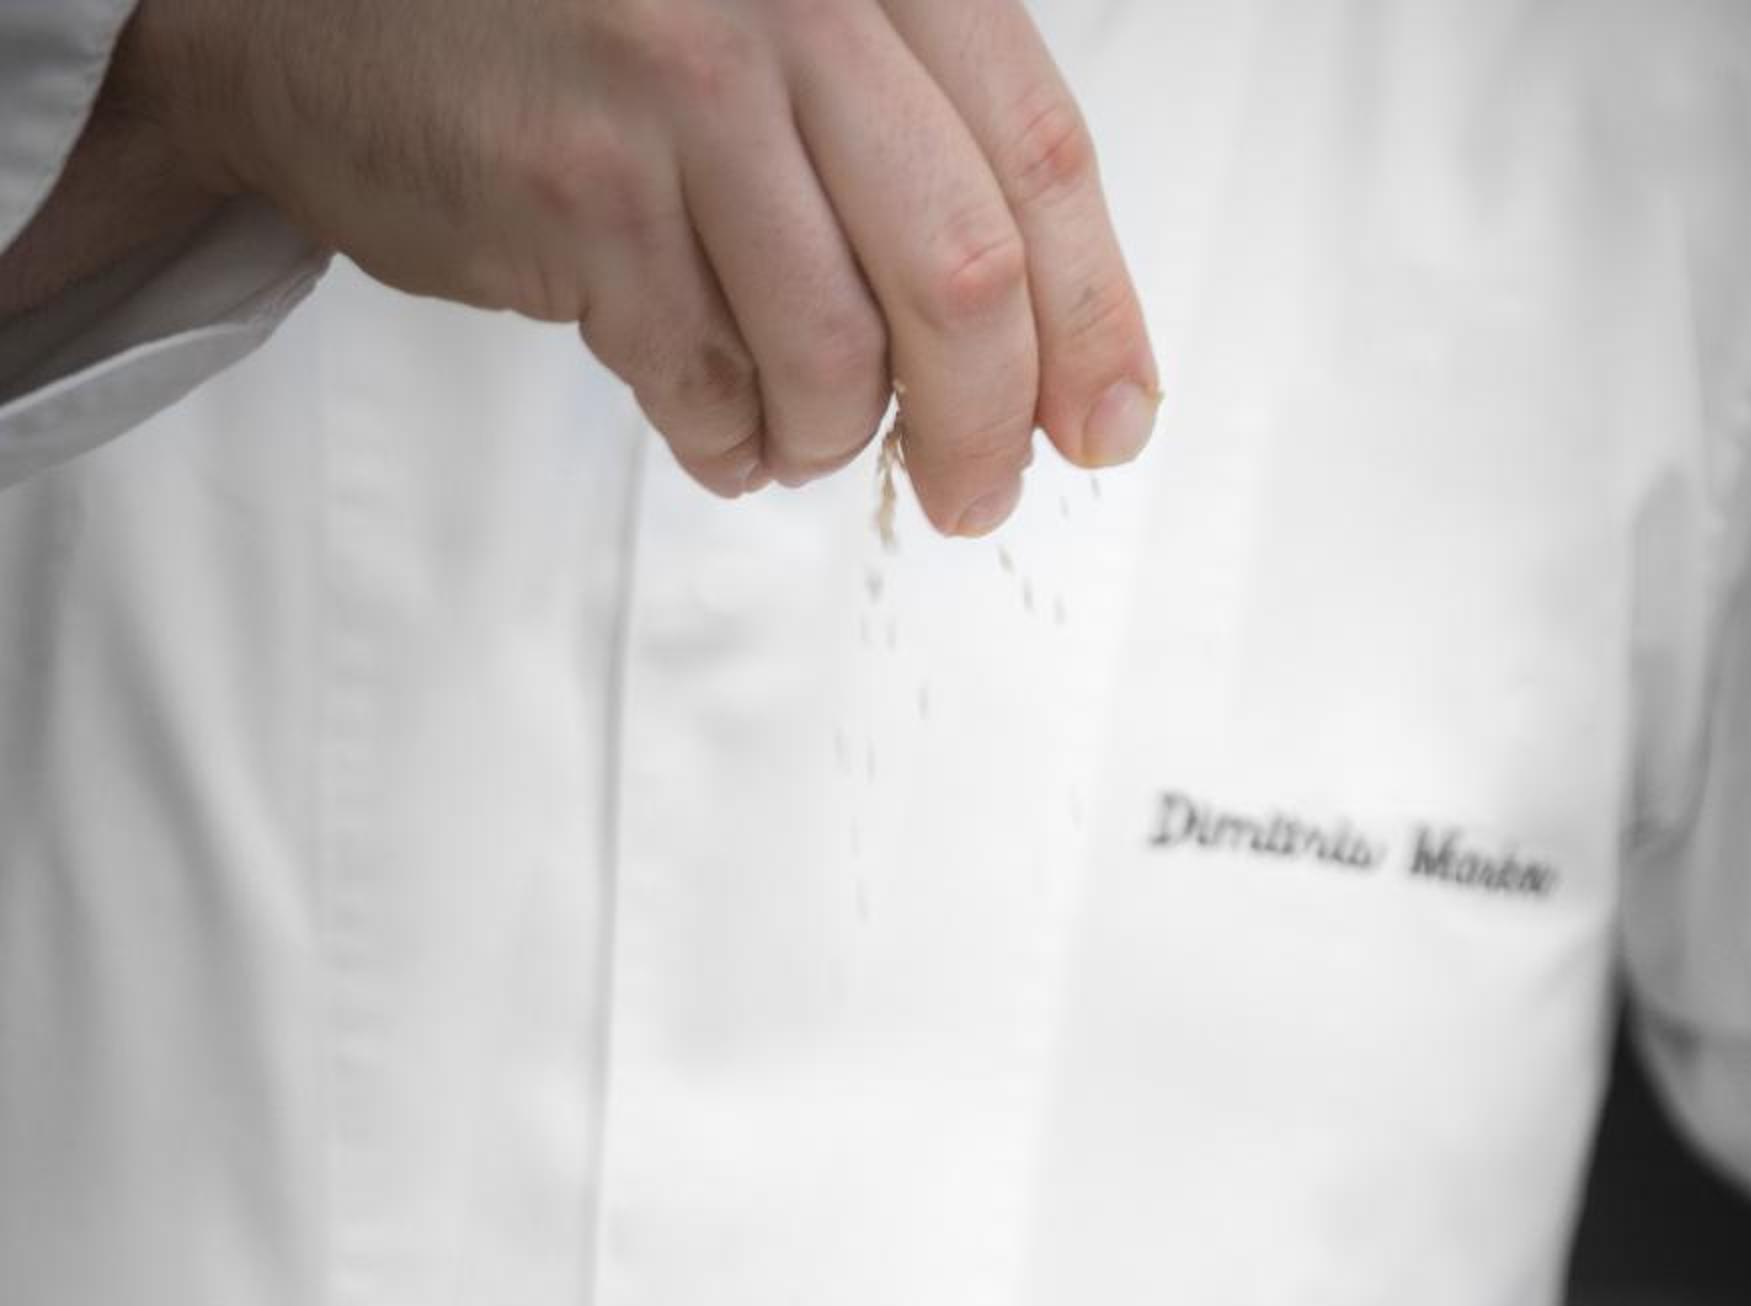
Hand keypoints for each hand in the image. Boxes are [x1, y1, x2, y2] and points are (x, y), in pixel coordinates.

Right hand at [121, 0, 1157, 532]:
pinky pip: (709, 385)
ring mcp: (680, 90)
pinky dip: (728, 440)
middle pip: (964, 274)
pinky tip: (712, 420)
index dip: (1092, 316)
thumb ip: (900, 131)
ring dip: (831, 439)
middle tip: (973, 492)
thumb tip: (1040, 337)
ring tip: (794, 433)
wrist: (324, 3)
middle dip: (985, 425)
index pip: (1039, 151)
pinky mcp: (582, 196)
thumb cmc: (569, 21)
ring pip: (838, 354)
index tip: (1107, 420)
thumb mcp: (770, 17)